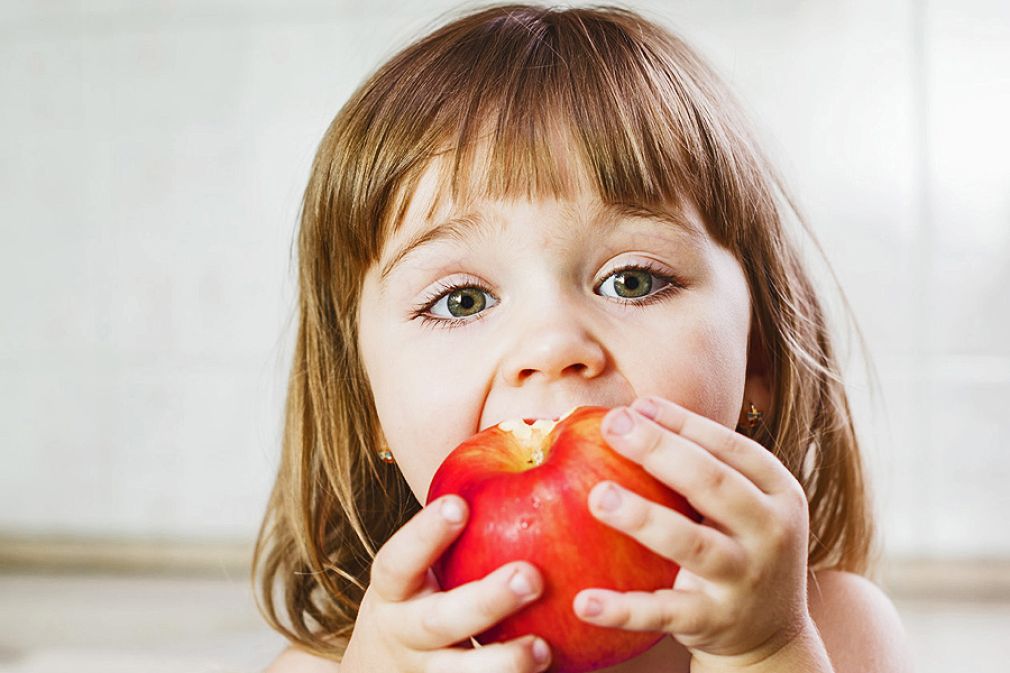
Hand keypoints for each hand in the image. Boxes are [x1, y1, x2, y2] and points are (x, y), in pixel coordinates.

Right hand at [340, 494, 552, 672]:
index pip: (401, 558)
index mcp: (394, 589)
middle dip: (485, 600)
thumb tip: (529, 442)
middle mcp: (404, 632)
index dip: (426, 533)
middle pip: (440, 620)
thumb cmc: (419, 597)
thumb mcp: (417, 567)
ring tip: (542, 648)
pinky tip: (552, 670)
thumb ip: (454, 528)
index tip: (459, 505)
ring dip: (502, 663)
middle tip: (530, 576)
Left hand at [573, 396, 813, 668]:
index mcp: (777, 491)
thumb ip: (700, 462)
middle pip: (712, 483)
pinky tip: (583, 601)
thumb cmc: (739, 545)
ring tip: (598, 496)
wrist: (773, 636)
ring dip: (643, 518)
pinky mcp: (714, 621)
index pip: (730, 446)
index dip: (682, 422)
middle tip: (612, 426)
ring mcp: (744, 578)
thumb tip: (630, 411)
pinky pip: (663, 613)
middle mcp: (769, 531)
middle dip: (659, 450)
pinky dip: (623, 610)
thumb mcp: (741, 503)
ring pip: (691, 544)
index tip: (634, 406)